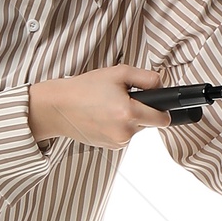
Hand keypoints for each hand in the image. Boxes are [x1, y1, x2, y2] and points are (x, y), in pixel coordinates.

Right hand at [26, 64, 172, 148]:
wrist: (58, 108)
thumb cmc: (85, 88)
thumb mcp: (118, 73)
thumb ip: (146, 78)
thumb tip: (161, 85)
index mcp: (129, 113)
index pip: (163, 120)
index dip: (163, 111)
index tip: (159, 105)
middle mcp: (125, 132)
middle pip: (148, 124)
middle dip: (141, 111)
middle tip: (123, 99)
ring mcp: (117, 142)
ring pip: (135, 130)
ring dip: (129, 119)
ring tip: (109, 106)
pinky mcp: (109, 147)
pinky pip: (123, 135)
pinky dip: (118, 126)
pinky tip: (103, 116)